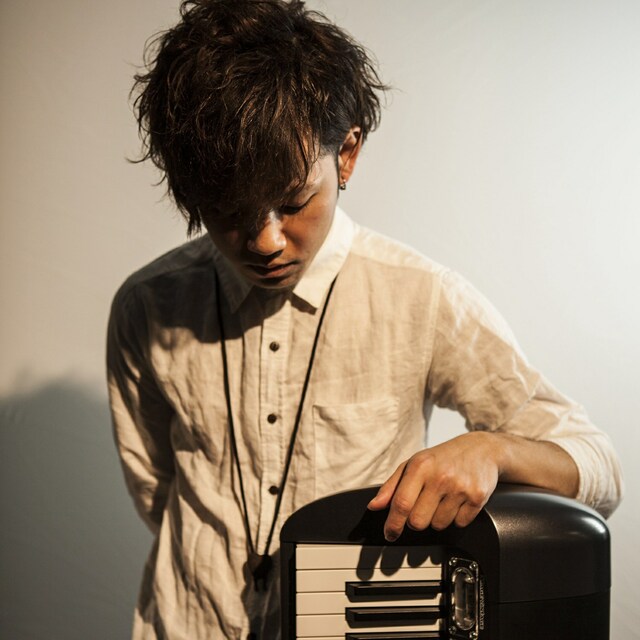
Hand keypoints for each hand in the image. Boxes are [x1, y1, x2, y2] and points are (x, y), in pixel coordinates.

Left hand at [367, 431, 500, 540]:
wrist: (481, 449)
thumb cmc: (442, 458)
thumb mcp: (414, 464)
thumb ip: (391, 486)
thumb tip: (374, 506)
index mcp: (421, 466)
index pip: (401, 503)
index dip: (393, 524)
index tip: (389, 534)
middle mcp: (440, 477)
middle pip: (418, 521)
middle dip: (416, 520)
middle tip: (422, 506)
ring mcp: (460, 488)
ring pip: (438, 525)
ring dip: (437, 519)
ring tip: (442, 499)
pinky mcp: (477, 498)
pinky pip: (459, 524)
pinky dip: (456, 518)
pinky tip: (457, 501)